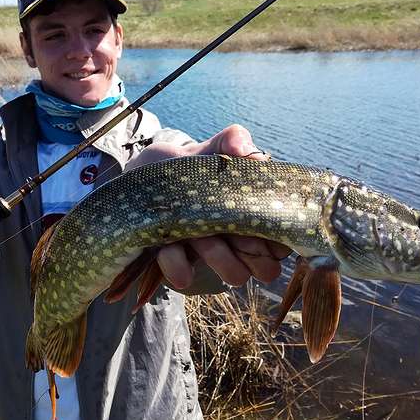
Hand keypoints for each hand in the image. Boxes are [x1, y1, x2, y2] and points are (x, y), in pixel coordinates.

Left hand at [126, 124, 290, 289]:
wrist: (135, 184)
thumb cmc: (178, 168)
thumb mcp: (201, 151)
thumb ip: (226, 142)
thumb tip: (242, 147)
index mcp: (249, 214)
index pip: (284, 239)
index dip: (278, 236)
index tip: (260, 220)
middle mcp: (236, 241)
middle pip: (267, 267)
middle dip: (253, 251)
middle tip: (230, 229)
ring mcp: (210, 256)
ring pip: (236, 275)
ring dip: (218, 255)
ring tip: (196, 234)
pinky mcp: (178, 265)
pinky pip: (185, 277)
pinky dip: (177, 264)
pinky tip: (165, 247)